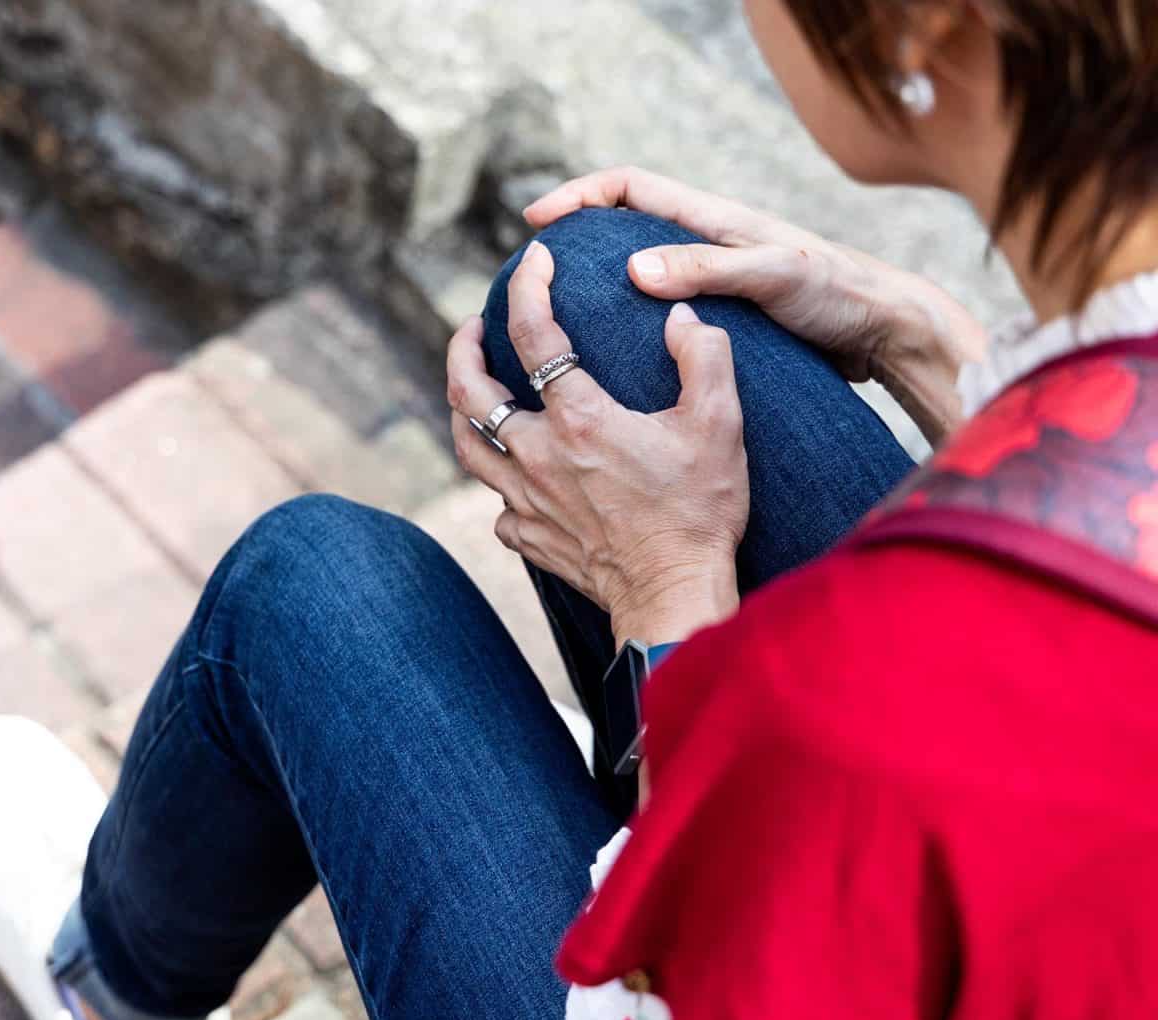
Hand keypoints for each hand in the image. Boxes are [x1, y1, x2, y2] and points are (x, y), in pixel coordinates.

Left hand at [448, 242, 745, 646]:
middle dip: (463, 348)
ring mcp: (525, 500)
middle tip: (474, 327)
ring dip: (463, 409)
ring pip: (469, 445)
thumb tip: (681, 315)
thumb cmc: (698, 511)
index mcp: (579, 418)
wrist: (673, 595)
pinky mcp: (528, 537)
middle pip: (470, 392)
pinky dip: (500, 481)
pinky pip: (497, 504)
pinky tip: (516, 474)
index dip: (528, 287)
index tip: (534, 261)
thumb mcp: (718, 425)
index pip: (535, 334)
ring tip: (474, 389)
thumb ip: (703, 358)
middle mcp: (538, 455)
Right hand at [525, 167, 987, 442]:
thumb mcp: (772, 274)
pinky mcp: (725, 318)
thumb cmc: (838, 294)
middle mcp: (708, 244)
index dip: (579, 196)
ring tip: (561, 320)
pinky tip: (613, 357)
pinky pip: (660, 312)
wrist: (886, 333)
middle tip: (536, 276)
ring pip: (639, 273)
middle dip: (577, 242)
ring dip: (597, 288)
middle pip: (624, 227)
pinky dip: (628, 324)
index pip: (629, 188)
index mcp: (713, 220)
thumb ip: (706, 267)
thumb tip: (632, 268)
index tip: (538, 223)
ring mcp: (714, 281)